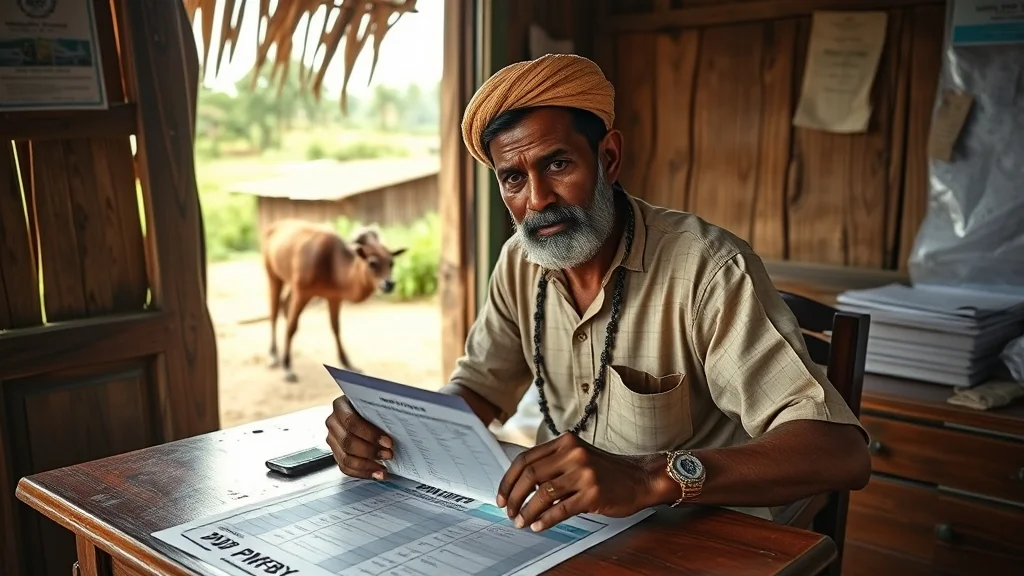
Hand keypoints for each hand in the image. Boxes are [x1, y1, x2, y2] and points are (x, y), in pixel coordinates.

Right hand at [325, 396, 392, 479]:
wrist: (362, 410)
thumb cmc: (371, 407)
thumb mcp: (374, 403)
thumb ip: (381, 411)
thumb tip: (399, 423)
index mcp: (341, 406)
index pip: (351, 422)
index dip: (370, 434)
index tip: (388, 442)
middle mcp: (333, 423)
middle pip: (348, 442)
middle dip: (370, 451)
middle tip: (388, 455)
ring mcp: (333, 440)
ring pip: (346, 458)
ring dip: (367, 466)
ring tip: (383, 468)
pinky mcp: (336, 453)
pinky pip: (346, 468)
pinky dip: (363, 473)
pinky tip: (376, 474)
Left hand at [497, 433, 659, 531]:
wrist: (640, 478)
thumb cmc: (607, 471)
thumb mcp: (578, 457)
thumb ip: (552, 465)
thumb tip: (520, 486)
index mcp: (565, 442)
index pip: (525, 459)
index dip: (508, 480)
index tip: (501, 495)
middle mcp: (573, 454)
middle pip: (530, 475)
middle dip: (513, 497)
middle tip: (508, 511)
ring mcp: (584, 473)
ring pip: (543, 494)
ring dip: (527, 511)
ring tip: (521, 521)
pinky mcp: (593, 493)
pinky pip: (561, 509)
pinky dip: (545, 520)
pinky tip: (538, 525)